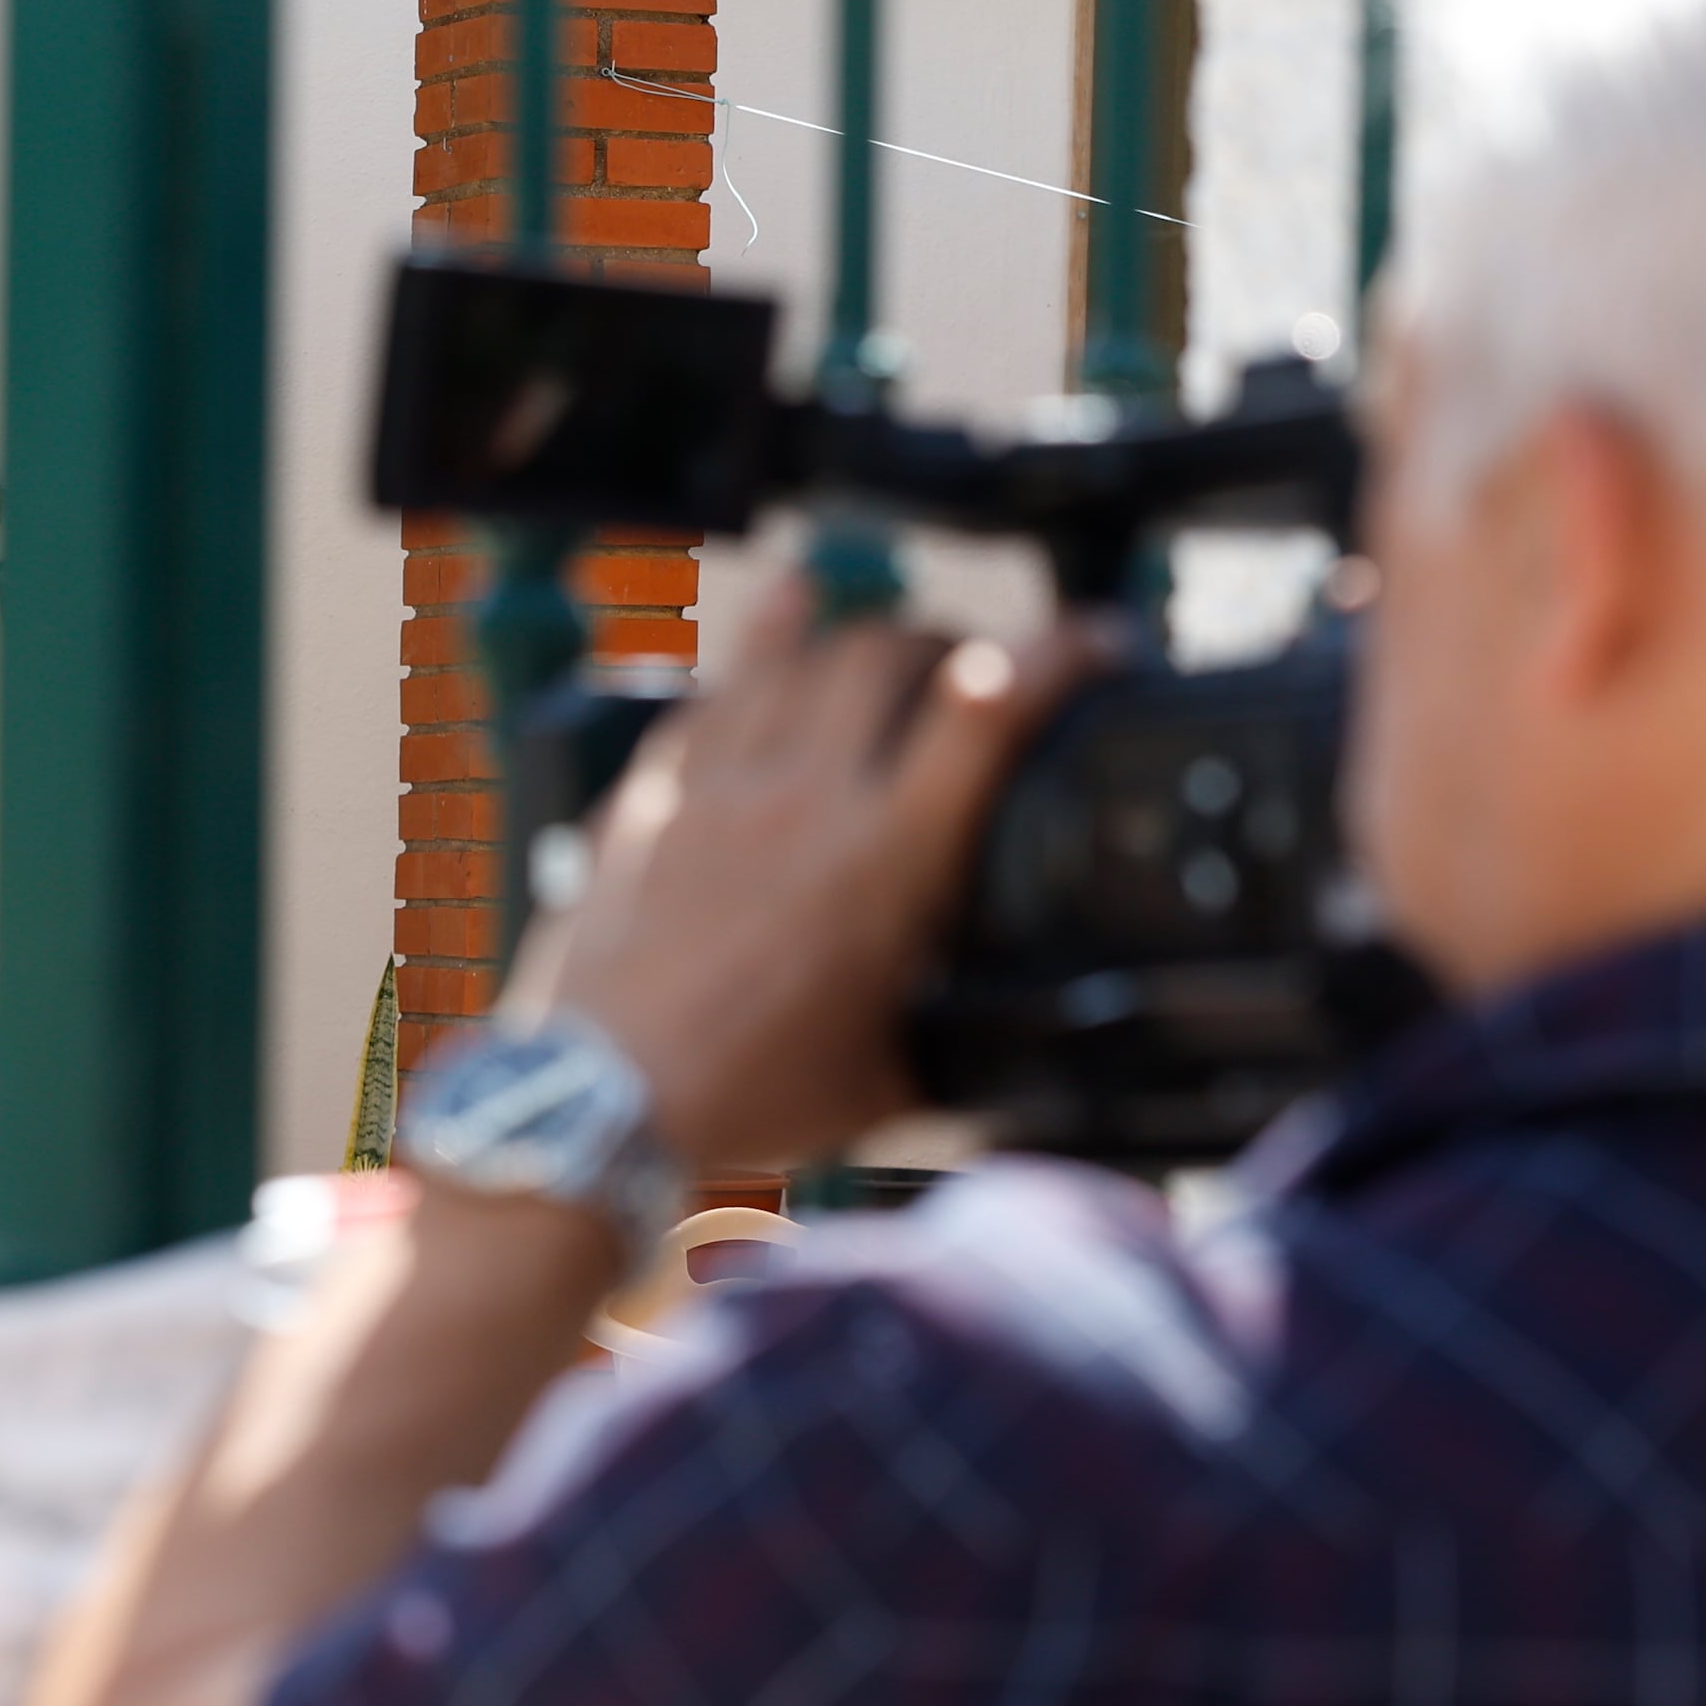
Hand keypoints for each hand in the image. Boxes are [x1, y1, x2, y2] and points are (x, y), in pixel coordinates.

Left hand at [531, 579, 1072, 1168]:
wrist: (606, 1099)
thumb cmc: (750, 1097)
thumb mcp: (896, 1073)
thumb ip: (962, 1034)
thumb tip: (1016, 1037)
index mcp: (888, 861)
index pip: (991, 710)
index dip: (1060, 653)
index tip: (1098, 640)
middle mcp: (808, 799)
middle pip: (892, 651)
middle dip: (952, 639)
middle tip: (975, 667)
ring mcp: (724, 786)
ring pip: (806, 651)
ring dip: (866, 633)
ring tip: (898, 645)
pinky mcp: (657, 791)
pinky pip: (721, 681)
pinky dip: (768, 635)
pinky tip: (790, 606)